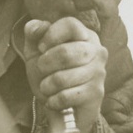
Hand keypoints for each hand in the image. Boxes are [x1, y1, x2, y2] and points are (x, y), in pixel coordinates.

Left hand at [22, 16, 107, 132]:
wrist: (64, 108)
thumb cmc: (51, 74)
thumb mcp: (36, 51)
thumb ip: (33, 33)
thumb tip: (38, 26)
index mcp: (85, 35)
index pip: (70, 24)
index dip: (50, 35)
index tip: (41, 48)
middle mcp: (97, 51)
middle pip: (65, 52)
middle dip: (45, 64)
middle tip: (42, 71)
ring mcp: (99, 73)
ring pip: (63, 78)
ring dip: (47, 86)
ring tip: (47, 88)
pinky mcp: (96, 93)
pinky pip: (66, 96)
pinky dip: (53, 100)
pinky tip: (54, 100)